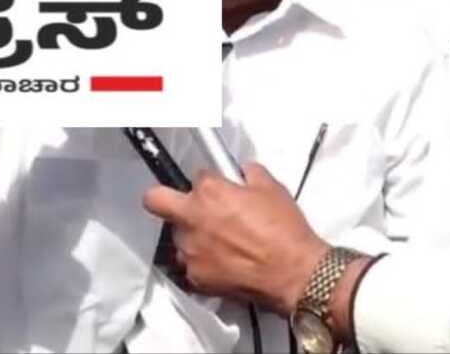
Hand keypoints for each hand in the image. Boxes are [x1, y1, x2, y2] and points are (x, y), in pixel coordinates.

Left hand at [143, 163, 327, 315]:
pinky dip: (201, 263)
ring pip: (176, 236)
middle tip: (184, 205)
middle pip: (155, 200)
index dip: (208, 182)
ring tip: (218, 242)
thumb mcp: (272, 188)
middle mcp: (191, 218)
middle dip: (164, 198)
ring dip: (191, 235)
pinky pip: (189, 264)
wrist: (294, 273)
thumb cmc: (284, 231)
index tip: (216, 187)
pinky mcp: (195, 277)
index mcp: (208, 191)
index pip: (195, 176)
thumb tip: (242, 171)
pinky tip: (222, 263)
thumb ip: (249, 173)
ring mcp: (190, 249)